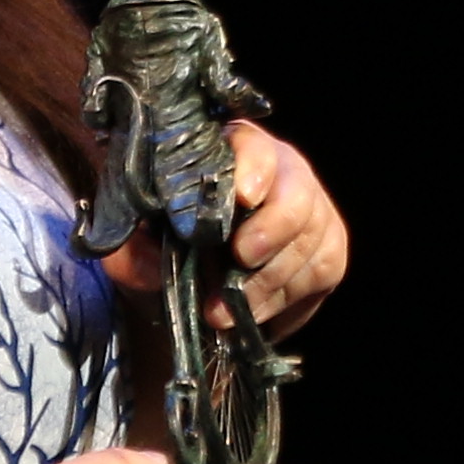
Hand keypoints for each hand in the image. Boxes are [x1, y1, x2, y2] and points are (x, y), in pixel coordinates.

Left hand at [110, 124, 351, 338]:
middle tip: (240, 259)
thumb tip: (154, 265)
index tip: (242, 196)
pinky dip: (289, 301)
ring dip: (269, 284)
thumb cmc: (167, 244)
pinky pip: (324, 272)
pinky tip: (256, 315)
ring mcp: (312, 208)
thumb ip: (135, 249)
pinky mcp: (329, 247)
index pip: (253, 147)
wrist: (192, 277)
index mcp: (232, 152)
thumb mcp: (137, 244)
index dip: (254, 168)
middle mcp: (283, 171)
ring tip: (227, 312)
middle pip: (297, 196)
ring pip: (312, 241)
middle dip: (271, 232)